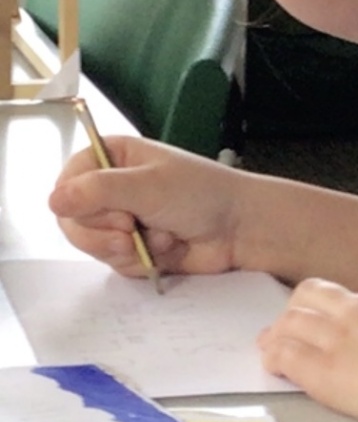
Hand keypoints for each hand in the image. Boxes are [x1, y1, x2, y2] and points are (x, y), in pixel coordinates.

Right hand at [49, 137, 242, 278]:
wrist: (241, 229)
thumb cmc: (202, 194)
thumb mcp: (148, 185)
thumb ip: (98, 191)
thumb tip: (53, 200)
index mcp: (112, 158)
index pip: (66, 185)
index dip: (80, 206)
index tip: (114, 212)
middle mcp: (112, 187)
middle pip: (74, 221)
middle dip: (106, 234)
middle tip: (134, 230)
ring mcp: (122, 219)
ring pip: (94, 246)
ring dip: (130, 249)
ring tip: (164, 237)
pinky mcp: (135, 247)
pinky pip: (117, 264)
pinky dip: (143, 262)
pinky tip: (170, 249)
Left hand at [258, 280, 357, 421]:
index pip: (347, 297)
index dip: (332, 310)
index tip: (328, 324)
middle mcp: (357, 310)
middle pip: (310, 296)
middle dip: (295, 309)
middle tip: (288, 329)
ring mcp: (338, 339)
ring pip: (291, 322)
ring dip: (278, 333)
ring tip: (271, 346)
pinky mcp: (324, 371)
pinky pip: (285, 354)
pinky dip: (273, 357)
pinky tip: (271, 366)